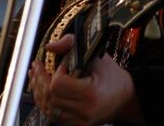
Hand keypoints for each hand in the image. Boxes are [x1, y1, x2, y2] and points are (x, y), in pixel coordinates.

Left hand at [27, 34, 143, 125]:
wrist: (127, 97)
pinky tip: (43, 91)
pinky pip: (53, 116)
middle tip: (38, 67)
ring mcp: (79, 121)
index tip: (63, 65)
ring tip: (36, 77)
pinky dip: (45, 103)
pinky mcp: (76, 125)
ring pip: (48, 108)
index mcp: (91, 93)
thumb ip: (73, 45)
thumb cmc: (113, 76)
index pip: (58, 85)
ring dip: (39, 91)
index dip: (56, 73)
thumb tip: (50, 47)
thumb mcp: (98, 56)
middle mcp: (84, 110)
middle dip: (40, 80)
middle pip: (50, 97)